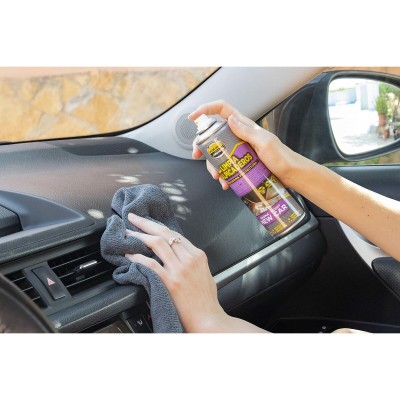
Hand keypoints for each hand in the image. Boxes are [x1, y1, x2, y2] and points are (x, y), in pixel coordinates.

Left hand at [124, 213, 226, 331]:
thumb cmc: (206, 301)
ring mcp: (180, 270)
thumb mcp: (205, 274)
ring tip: (128, 234)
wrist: (208, 319)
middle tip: (133, 217)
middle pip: (164, 234)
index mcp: (198, 255)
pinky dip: (138, 257)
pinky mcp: (171, 282)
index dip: (158, 226)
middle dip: (146, 223)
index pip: (175, 234)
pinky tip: (130, 255)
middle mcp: (189, 259)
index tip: (148, 223)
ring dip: (139, 237)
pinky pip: (151, 264)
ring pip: (157, 244)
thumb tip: (179, 255)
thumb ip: (193, 262)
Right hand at [189, 99, 303, 188]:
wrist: (291, 175)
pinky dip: (223, 174)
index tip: (193, 118)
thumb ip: (247, 131)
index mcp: (245, 125)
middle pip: (213, 134)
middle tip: (197, 155)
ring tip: (217, 176)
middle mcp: (239, 135)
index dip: (206, 109)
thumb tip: (229, 119)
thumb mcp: (265, 143)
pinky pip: (226, 166)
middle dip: (202, 144)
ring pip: (217, 153)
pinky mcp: (241, 162)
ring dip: (212, 165)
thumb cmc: (282, 158)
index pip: (222, 109)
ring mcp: (239, 149)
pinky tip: (226, 182)